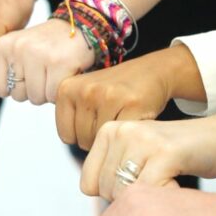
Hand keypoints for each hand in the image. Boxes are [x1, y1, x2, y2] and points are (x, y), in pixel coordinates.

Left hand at [0, 19, 93, 104]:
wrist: (78, 26)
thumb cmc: (48, 44)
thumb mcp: (19, 50)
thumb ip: (8, 70)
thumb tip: (5, 92)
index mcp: (3, 46)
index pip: (1, 89)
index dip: (19, 88)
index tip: (30, 74)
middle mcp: (18, 48)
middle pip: (18, 96)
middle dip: (34, 90)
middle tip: (45, 72)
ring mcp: (38, 55)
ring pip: (36, 97)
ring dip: (48, 92)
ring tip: (54, 73)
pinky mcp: (59, 63)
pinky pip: (52, 95)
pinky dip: (60, 90)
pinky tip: (64, 73)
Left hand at [55, 44, 195, 150]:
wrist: (150, 71)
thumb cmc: (116, 88)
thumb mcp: (84, 95)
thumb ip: (71, 116)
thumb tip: (70, 143)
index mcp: (67, 88)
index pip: (65, 134)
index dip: (81, 136)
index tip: (93, 125)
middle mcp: (85, 90)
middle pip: (82, 140)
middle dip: (97, 139)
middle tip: (109, 122)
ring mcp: (107, 96)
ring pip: (101, 140)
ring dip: (112, 138)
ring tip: (119, 120)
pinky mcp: (131, 103)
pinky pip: (121, 135)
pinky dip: (128, 134)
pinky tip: (130, 120)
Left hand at [81, 118, 215, 199]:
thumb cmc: (181, 153)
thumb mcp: (135, 153)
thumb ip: (111, 169)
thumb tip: (89, 195)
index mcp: (108, 130)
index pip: (88, 184)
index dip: (113, 195)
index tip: (139, 183)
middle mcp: (121, 130)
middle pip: (106, 191)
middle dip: (132, 199)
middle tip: (157, 182)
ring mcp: (143, 139)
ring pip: (125, 194)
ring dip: (149, 200)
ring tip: (167, 181)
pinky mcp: (165, 152)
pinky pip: (149, 193)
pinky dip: (165, 199)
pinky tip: (177, 184)